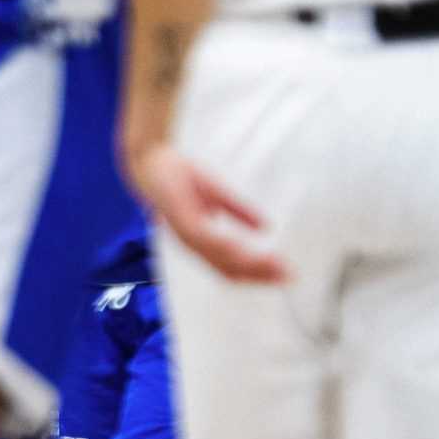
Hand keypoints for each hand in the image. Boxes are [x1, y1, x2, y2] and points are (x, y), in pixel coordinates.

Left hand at [126, 142, 285, 283]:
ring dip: (251, 263)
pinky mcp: (182, 220)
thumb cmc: (179, 177)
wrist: (150, 161)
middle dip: (260, 275)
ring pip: (221, 258)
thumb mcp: (217, 195)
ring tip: (277, 266)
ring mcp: (186, 234)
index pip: (231, 268)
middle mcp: (192, 244)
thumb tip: (266, 228)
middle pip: (229, 270)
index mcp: (200, 242)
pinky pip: (207, 238)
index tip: (285, 275)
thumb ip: (239, 212)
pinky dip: (228, 245)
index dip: (257, 274)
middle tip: (288, 277)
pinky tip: (247, 248)